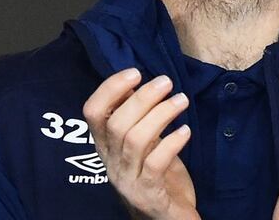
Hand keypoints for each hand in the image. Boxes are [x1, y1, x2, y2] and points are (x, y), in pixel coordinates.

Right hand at [83, 69, 199, 219]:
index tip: (134, 72)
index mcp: (106, 146)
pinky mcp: (148, 195)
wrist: (167, 217)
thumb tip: (139, 80)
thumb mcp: (143, 142)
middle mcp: (111, 163)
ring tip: (181, 100)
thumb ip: (138, 117)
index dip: (109, 89)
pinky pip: (155, 165)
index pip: (92, 113)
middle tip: (166, 82)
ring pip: (135, 141)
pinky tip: (186, 131)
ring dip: (161, 115)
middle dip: (142, 98)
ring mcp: (128, 180)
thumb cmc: (157, 174)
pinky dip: (171, 143)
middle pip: (116, 124)